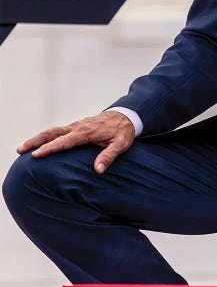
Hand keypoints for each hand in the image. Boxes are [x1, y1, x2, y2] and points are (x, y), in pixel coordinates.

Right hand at [17, 111, 134, 173]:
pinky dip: (46, 137)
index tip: (36, 155)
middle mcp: (78, 127)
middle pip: (53, 133)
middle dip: (36, 141)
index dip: (50, 148)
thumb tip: (98, 170)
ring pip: (53, 131)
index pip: (65, 141)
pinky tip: (39, 144)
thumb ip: (109, 156)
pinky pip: (58, 131)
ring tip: (23, 148)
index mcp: (87, 132)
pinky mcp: (76, 127)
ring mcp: (76, 126)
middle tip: (21, 150)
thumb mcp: (120, 144)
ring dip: (38, 138)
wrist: (126, 116)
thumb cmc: (122, 131)